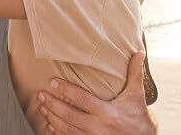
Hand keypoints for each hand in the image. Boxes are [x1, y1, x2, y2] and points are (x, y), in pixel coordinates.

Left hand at [37, 52, 155, 134]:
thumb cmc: (139, 117)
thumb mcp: (136, 95)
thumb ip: (135, 74)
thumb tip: (140, 52)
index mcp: (107, 112)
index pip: (81, 98)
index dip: (65, 89)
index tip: (52, 82)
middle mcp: (99, 127)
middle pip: (69, 115)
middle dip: (53, 104)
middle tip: (41, 95)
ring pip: (67, 129)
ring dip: (52, 118)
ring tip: (42, 108)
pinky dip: (58, 133)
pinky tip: (50, 126)